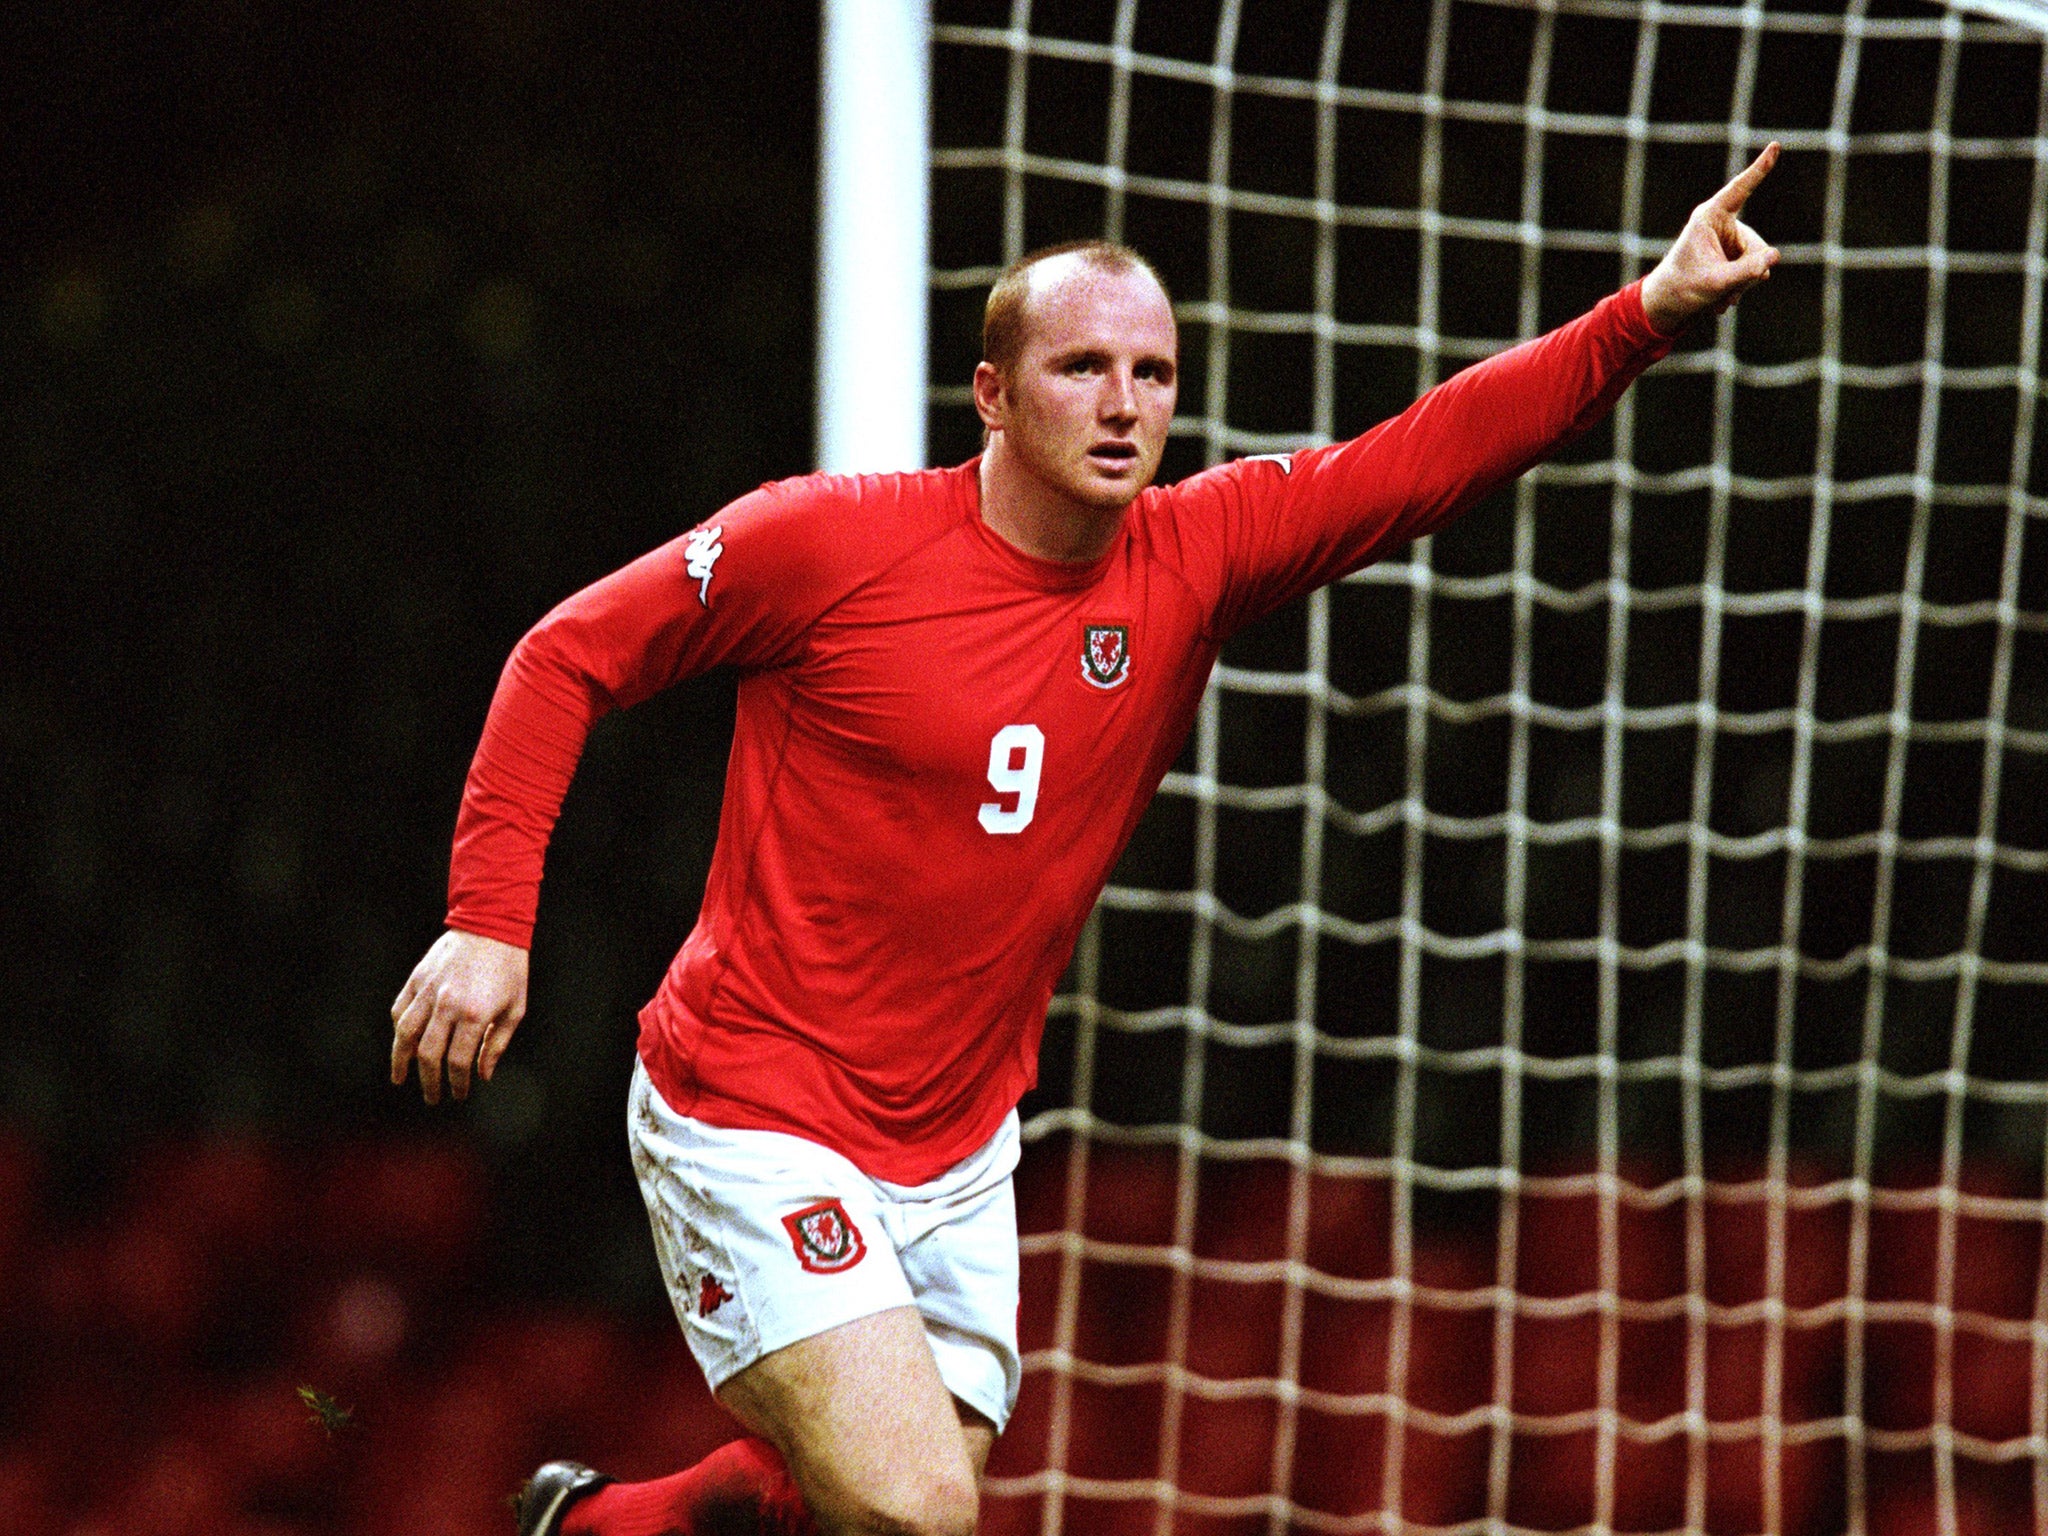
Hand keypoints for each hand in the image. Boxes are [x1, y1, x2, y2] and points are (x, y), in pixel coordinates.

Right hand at [390, 928, 528, 1103]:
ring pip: (406, 1034)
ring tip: (400, 1078)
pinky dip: (399, 1029)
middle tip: (432, 1097)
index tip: (458, 1094)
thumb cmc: (509, 968)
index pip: (459, 1062)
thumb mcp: (515, 1008)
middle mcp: (448, 1004)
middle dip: (429, 1081)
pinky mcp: (417, 978)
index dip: (457, 1083)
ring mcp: (429, 991)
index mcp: (476, 1014)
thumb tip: (482, 1075)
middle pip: (429, 1055)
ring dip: (401, 1060)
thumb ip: (497, 1044)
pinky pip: (400, 1010)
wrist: (491, 924)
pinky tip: (402, 1043)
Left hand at [1640, 142, 1780, 335]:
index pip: (1740, 190)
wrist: (1667, 306)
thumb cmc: (1681, 290)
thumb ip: (1746, 271)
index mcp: (1710, 218)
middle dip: (1748, 272)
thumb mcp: (1715, 283)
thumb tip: (1774, 257)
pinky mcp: (1733, 254)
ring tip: (1719, 296)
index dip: (1759, 169)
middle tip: (1726, 292)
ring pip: (1757, 261)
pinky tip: (1720, 298)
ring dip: (1742, 284)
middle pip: (1757, 245)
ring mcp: (1729, 240)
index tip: (1775, 145)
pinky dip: (1739, 287)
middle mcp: (1722, 224)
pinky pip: (1752, 270)